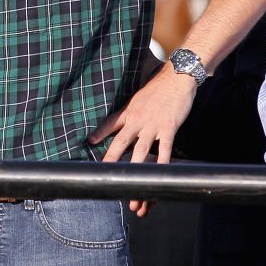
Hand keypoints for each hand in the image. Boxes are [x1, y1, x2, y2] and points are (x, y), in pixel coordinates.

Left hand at [89, 64, 197, 215]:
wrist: (177, 77)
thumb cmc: (158, 89)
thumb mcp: (137, 99)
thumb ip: (128, 112)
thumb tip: (120, 122)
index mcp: (128, 112)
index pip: (109, 125)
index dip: (98, 134)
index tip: (88, 144)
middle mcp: (137, 120)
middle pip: (121, 143)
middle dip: (112, 161)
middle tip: (104, 177)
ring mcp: (152, 125)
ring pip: (141, 152)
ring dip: (136, 171)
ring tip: (132, 188)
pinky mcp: (169, 128)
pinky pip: (165, 150)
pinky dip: (161, 163)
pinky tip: (158, 176)